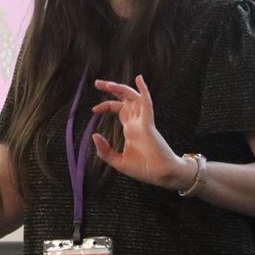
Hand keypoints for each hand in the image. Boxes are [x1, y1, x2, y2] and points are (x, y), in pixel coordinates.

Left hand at [90, 75, 193, 190]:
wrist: (160, 175)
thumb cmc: (143, 168)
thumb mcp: (118, 161)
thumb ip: (105, 150)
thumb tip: (94, 135)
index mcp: (131, 128)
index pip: (118, 109)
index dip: (106, 105)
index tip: (93, 109)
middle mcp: (137, 122)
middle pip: (125, 99)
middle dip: (111, 89)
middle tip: (97, 82)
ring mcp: (143, 121)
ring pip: (133, 98)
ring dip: (121, 89)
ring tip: (107, 84)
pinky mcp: (148, 124)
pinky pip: (146, 103)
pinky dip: (143, 91)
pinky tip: (139, 79)